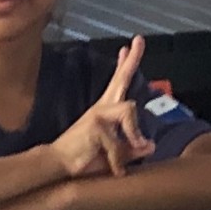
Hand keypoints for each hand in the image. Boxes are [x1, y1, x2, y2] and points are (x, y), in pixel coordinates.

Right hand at [51, 37, 153, 179]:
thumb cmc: (85, 159)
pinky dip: (119, 158)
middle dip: (132, 60)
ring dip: (134, 134)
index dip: (127, 63)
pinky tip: (114, 169)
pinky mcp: (96, 125)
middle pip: (121, 79)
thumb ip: (133, 149)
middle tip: (139, 40)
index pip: (118, 82)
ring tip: (134, 150)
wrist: (59, 165)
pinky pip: (119, 140)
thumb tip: (152, 145)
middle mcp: (102, 107)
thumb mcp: (114, 155)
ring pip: (129, 110)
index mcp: (106, 110)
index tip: (131, 44)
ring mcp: (98, 114)